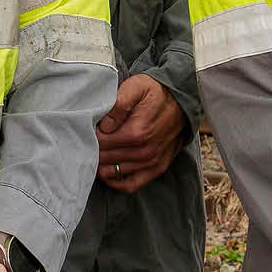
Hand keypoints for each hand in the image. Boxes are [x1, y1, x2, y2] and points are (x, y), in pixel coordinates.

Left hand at [96, 75, 185, 192]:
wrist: (182, 100)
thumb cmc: (155, 92)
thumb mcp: (136, 87)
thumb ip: (119, 104)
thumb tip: (104, 125)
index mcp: (137, 132)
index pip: (101, 142)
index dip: (91, 135)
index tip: (89, 128)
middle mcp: (144, 151)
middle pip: (105, 158)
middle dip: (94, 150)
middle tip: (89, 140)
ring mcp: (151, 162)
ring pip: (113, 173)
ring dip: (101, 165)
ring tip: (97, 152)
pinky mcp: (156, 168)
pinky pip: (131, 185)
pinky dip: (116, 182)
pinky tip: (109, 172)